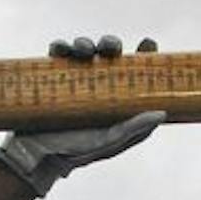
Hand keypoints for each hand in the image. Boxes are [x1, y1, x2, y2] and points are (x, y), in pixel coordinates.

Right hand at [0, 35, 162, 196]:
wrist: (38, 156)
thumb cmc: (77, 152)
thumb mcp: (110, 142)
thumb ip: (135, 129)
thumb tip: (162, 113)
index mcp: (114, 96)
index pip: (132, 70)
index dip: (143, 55)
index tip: (148, 43)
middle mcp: (95, 83)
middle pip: (107, 53)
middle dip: (110, 43)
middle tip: (110, 47)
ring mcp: (72, 77)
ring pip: (82, 49)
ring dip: (84, 43)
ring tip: (83, 51)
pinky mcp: (50, 76)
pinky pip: (56, 54)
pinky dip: (59, 46)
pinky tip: (61, 50)